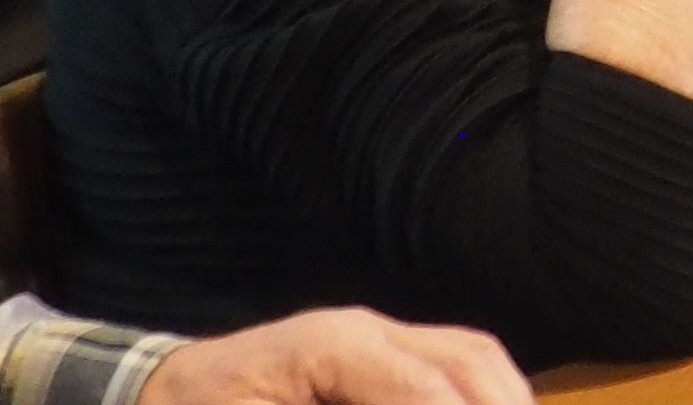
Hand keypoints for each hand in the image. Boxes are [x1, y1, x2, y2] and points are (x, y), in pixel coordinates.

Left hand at [142, 309, 530, 404]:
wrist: (155, 395)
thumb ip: (348, 403)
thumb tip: (422, 401)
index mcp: (334, 347)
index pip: (426, 386)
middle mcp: (364, 331)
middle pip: (465, 357)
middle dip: (501, 402)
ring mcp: (370, 336)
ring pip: (466, 354)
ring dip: (502, 396)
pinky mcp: (369, 354)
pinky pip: (447, 361)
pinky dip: (480, 391)